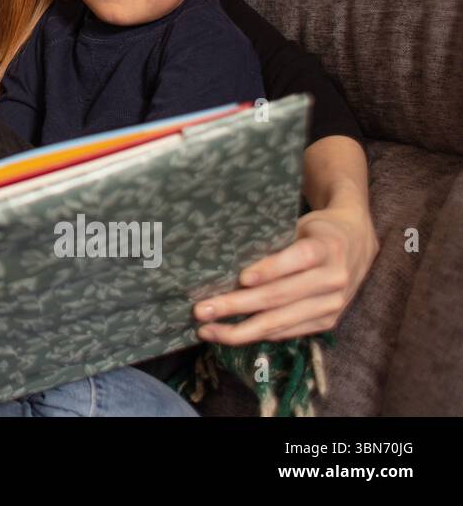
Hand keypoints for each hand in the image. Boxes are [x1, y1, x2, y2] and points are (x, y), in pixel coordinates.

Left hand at [194, 203, 378, 344]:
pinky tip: (230, 334)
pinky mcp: (328, 322)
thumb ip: (273, 239)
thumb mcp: (300, 224)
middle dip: (236, 305)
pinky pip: (288, 332)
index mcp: (327, 248)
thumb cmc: (316, 230)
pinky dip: (257, 334)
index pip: (296, 259)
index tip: (241, 278)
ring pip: (280, 321)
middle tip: (201, 310)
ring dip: (240, 329)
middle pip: (279, 296)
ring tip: (207, 330)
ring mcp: (333, 304)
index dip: (269, 270)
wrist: (357, 242)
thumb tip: (224, 254)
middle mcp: (333, 278)